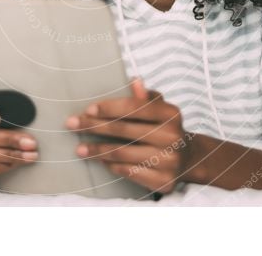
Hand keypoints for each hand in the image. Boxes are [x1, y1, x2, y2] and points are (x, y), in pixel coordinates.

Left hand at [65, 79, 192, 193]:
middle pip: (124, 130)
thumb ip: (146, 97)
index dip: (109, 107)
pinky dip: (112, 165)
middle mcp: (172, 137)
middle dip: (94, 126)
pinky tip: (100, 160)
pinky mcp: (163, 181)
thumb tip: (135, 80)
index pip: (135, 107)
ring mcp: (169, 160)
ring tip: (79, 148)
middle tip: (72, 124)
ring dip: (97, 150)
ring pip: (122, 153)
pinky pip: (129, 171)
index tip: (88, 109)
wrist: (189, 160)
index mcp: (171, 114)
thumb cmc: (166, 128)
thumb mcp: (161, 109)